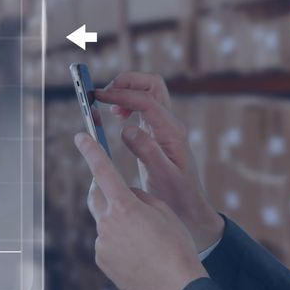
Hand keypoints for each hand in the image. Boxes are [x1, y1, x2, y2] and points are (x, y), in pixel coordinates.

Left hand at [76, 132, 207, 289]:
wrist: (175, 287)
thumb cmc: (177, 246)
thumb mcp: (165, 211)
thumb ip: (141, 197)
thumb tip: (127, 196)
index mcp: (125, 206)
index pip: (103, 170)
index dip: (90, 150)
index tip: (80, 137)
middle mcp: (107, 223)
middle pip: (96, 196)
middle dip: (102, 188)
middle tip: (115, 187)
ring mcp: (102, 244)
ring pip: (105, 222)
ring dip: (118, 221)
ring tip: (144, 237)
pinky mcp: (102, 260)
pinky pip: (107, 242)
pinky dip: (119, 242)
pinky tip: (139, 253)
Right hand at [95, 72, 223, 252]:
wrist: (190, 207)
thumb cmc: (178, 195)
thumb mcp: (163, 177)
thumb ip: (147, 152)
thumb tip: (127, 129)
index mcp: (172, 132)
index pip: (147, 101)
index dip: (122, 95)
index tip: (99, 97)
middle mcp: (170, 124)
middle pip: (152, 85)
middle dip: (127, 82)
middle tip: (104, 95)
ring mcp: (165, 126)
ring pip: (148, 92)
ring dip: (126, 91)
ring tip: (107, 106)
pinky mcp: (157, 132)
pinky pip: (143, 106)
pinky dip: (127, 103)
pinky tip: (116, 117)